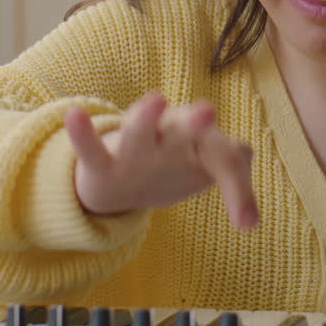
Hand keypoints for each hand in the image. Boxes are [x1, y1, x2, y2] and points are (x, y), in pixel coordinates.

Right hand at [64, 92, 258, 228]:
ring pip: (138, 130)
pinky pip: (90, 147)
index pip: (224, 160)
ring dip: (145, 117)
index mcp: (198, 141)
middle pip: (184, 130)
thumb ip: (235, 184)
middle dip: (194, 122)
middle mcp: (168, 138)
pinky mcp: (101, 163)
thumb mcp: (206, 170)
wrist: (124, 178)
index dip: (239, 191)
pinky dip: (81, 132)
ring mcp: (134, 148)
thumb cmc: (174, 167)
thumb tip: (251, 218)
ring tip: (156, 99)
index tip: (248, 226)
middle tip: (208, 112)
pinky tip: (75, 114)